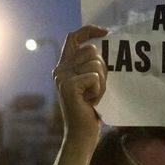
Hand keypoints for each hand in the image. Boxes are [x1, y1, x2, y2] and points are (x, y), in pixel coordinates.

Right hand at [53, 25, 107, 142]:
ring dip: (102, 82)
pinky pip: (95, 77)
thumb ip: (91, 65)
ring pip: (96, 64)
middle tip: (96, 88)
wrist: (81, 134)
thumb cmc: (89, 110)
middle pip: (91, 51)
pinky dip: (99, 90)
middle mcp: (60, 69)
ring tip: (92, 96)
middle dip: (101, 69)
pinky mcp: (69, 85)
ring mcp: (63, 77)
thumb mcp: (90, 83)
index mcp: (64, 66)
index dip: (89, 30)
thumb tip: (103, 45)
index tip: (105, 32)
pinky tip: (91, 101)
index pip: (73, 38)